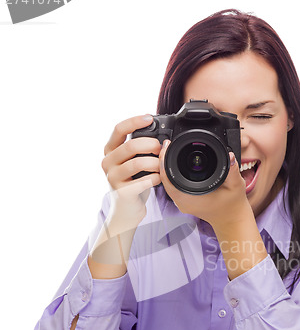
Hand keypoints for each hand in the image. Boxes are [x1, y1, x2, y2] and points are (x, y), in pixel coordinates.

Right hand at [102, 114, 161, 229]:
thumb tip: (162, 138)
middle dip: (151, 145)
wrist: (127, 210)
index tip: (150, 118)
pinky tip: (158, 179)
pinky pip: (142, 182)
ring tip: (161, 166)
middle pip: (130, 146)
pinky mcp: (122, 192)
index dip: (134, 121)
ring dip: (155, 163)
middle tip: (161, 148)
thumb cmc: (133, 182)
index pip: (118, 129)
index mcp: (110, 150)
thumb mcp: (133, 162)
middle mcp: (108, 162)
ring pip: (137, 163)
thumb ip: (140, 149)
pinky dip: (154, 178)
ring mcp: (113, 178)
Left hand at [159, 141, 251, 230]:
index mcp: (190, 199)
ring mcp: (182, 202)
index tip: (167, 145)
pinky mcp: (184, 200)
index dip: (165, 160)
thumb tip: (230, 156)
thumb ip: (232, 170)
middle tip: (167, 143)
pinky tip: (176, 161)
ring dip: (167, 166)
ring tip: (170, 149)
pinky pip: (173, 185)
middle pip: (164, 178)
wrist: (232, 220)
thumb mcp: (235, 185)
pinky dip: (173, 173)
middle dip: (164, 160)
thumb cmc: (233, 205)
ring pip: (167, 181)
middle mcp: (182, 202)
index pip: (168, 178)